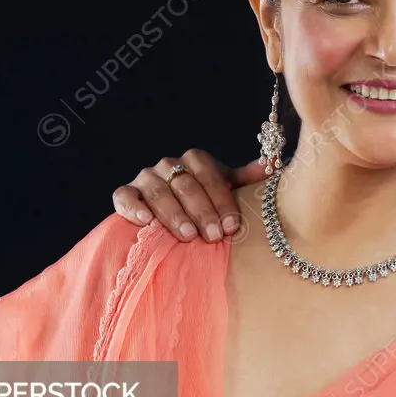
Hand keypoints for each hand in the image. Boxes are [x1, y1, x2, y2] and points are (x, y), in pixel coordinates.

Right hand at [111, 149, 263, 242]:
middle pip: (186, 186)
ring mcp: (146, 178)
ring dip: (174, 214)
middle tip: (213, 236)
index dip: (221, 201)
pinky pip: (125, 197)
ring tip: (187, 235)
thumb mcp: (226, 188)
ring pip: (158, 193)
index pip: (210, 176)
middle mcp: (169, 165)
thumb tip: (270, 167)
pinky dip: (133, 208)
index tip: (231, 225)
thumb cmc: (205, 199)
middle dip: (201, 212)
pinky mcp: (126, 193)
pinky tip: (145, 221)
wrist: (171, 208)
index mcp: (196, 160)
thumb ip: (245, 179)